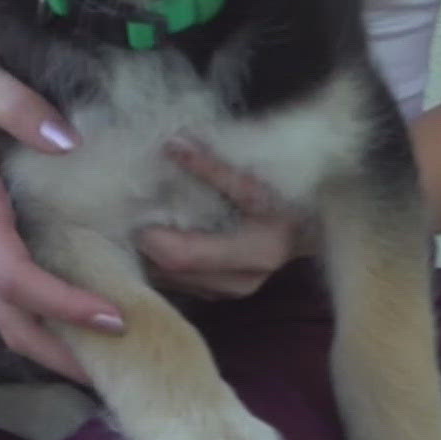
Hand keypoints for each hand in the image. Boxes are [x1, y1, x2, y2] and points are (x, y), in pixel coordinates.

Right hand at [0, 39, 123, 381]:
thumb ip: (20, 108)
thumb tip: (69, 141)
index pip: (16, 278)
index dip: (63, 305)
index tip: (114, 316)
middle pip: (11, 322)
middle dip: (62, 353)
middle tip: (124, 367)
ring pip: (8, 320)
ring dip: (55, 347)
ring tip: (111, 359)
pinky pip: (10, 301)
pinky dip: (46, 323)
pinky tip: (84, 323)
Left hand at [137, 139, 307, 300]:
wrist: (310, 228)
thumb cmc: (288, 199)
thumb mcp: (257, 178)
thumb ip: (214, 167)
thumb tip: (173, 145)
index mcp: (256, 252)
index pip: (181, 256)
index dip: (150, 234)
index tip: (135, 206)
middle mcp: (239, 282)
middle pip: (168, 271)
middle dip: (142, 241)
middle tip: (130, 210)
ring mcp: (227, 294)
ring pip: (167, 280)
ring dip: (148, 252)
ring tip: (140, 220)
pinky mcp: (217, 294)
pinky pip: (175, 282)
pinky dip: (159, 260)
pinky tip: (156, 235)